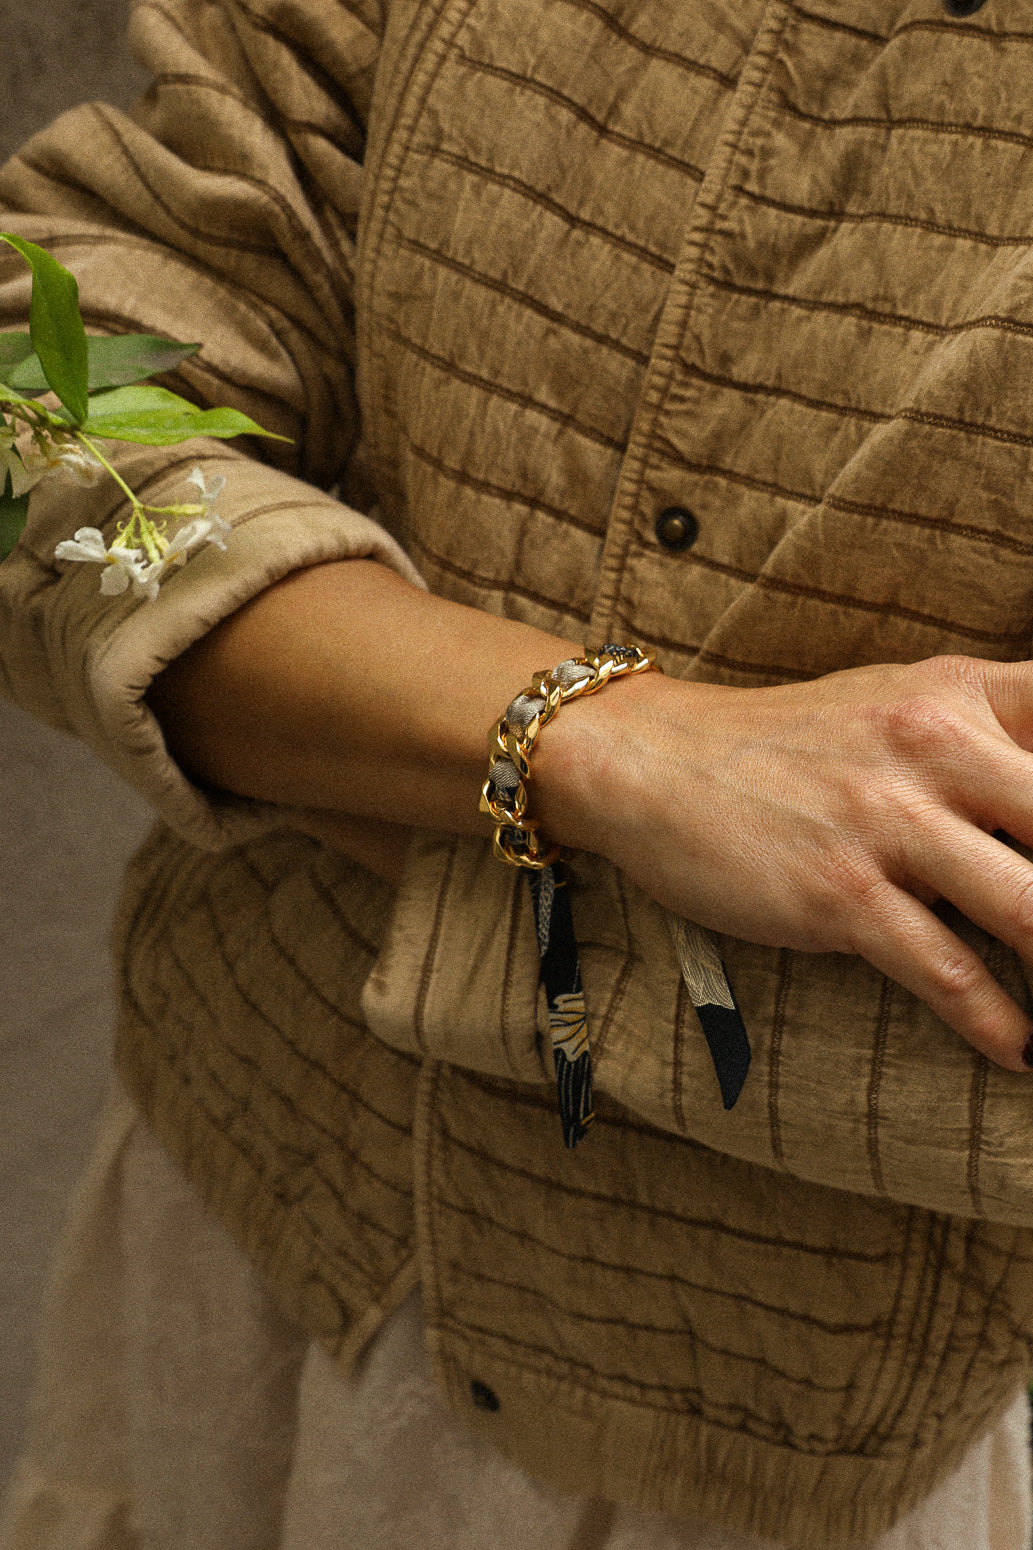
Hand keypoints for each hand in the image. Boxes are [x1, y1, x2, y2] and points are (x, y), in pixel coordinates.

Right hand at [538, 653, 1032, 1071]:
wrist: (656, 762)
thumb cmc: (788, 741)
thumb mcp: (900, 699)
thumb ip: (991, 726)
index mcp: (963, 694)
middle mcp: (937, 748)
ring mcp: (889, 822)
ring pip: (1032, 909)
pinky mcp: (841, 893)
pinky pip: (945, 970)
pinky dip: (998, 1022)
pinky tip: (1025, 1051)